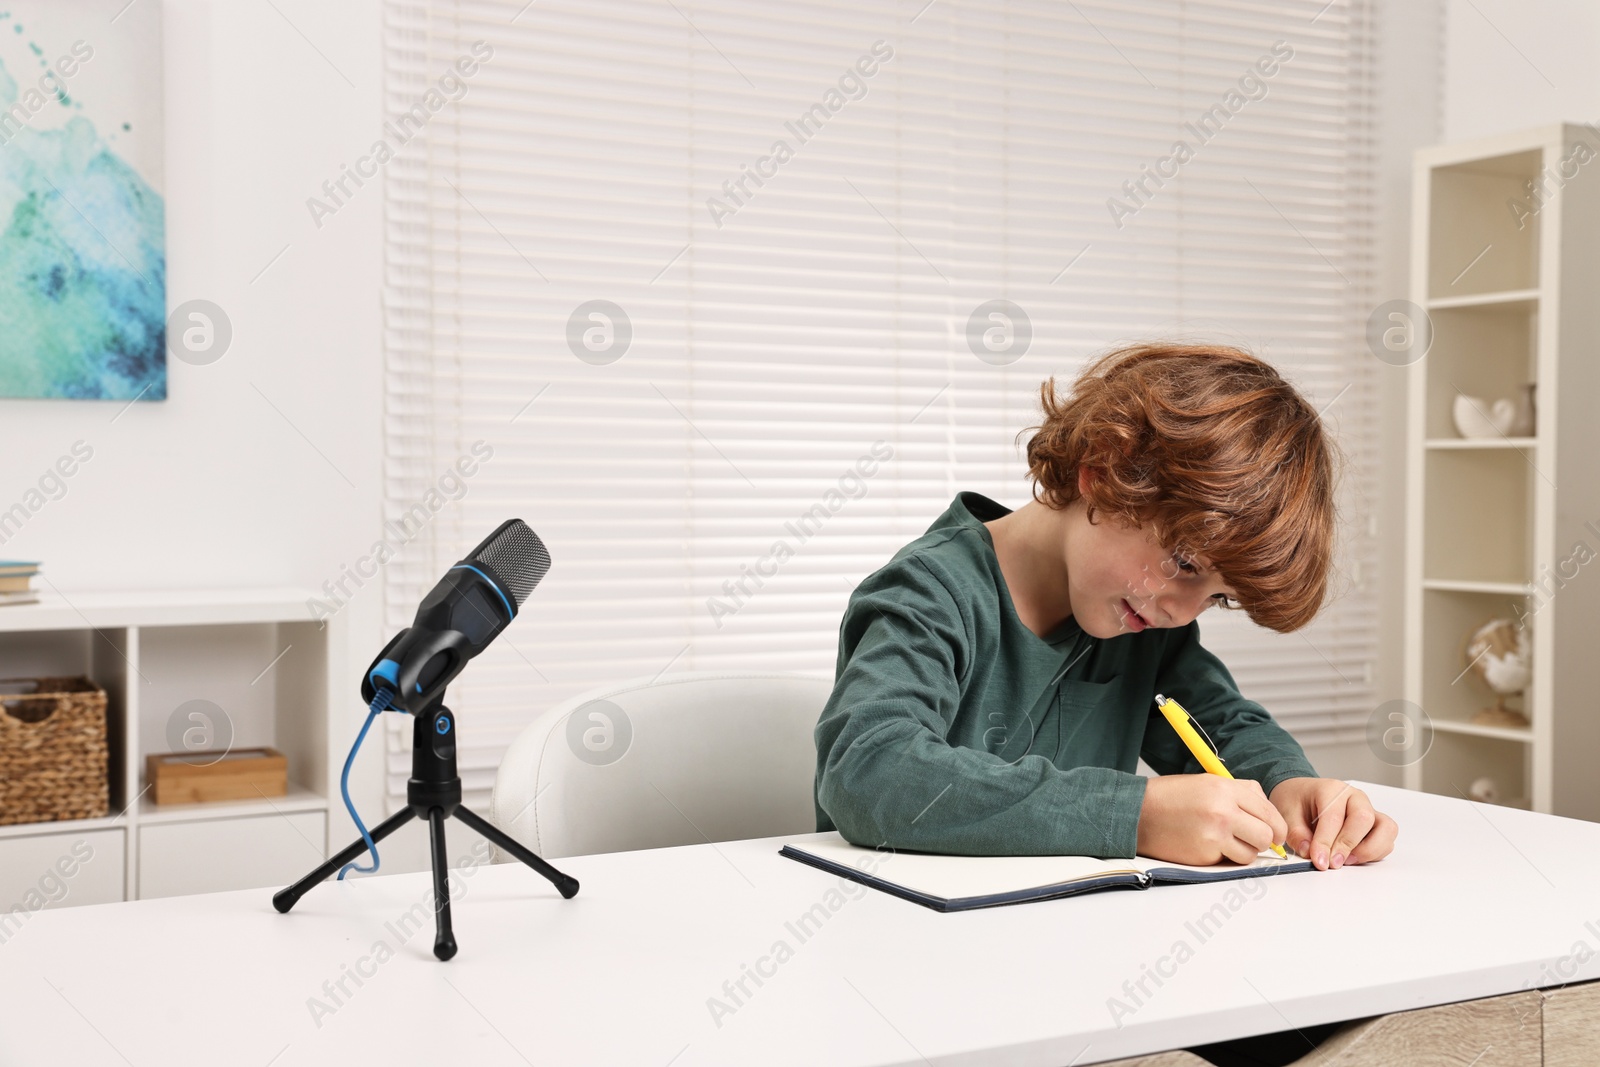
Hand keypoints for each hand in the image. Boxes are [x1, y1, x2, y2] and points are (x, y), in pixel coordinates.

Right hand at [1136, 774, 1288, 865]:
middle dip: (1264, 841)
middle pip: (1267, 835)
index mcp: (1225, 789)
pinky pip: (1229, 862)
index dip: (1277, 826)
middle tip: (1254, 840)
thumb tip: (1269, 813)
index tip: (1275, 833)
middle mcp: (1223, 811)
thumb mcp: (1208, 782)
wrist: (1138, 813)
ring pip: (1251, 854)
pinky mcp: (1204, 855)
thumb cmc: (1172, 797)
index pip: (1269, 811)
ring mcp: (1214, 835)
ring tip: (1225, 841)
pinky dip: (1224, 858)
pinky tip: (1208, 846)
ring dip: (1243, 851)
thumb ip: (1241, 793)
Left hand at [1269, 777, 1397, 869]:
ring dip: (1369, 850)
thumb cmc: (1297, 800)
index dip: (1326, 841)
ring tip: (1346, 861)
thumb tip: (1308, 852)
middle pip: (1364, 819)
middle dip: (1348, 845)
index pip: (1333, 816)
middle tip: (1332, 862)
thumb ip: (1296, 834)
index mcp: (1331, 789)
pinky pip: (1386, 839)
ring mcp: (1368, 810)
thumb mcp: (1286, 813)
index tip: (1319, 860)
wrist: (1302, 794)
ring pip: (1386, 829)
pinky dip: (1375, 853)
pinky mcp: (1375, 825)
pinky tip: (1353, 858)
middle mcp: (1354, 797)